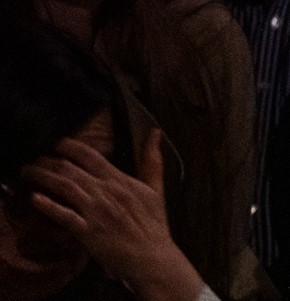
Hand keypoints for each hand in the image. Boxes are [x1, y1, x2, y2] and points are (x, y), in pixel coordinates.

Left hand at [22, 131, 205, 300]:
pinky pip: (65, 216)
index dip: (72, 147)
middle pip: (73, 170)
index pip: (93, 157)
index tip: (59, 143)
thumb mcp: (156, 189)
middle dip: (51, 161)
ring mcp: (96, 212)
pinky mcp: (88, 232)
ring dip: (45, 178)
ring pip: (66, 187)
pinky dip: (49, 206)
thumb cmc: (153, 227)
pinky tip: (37, 199)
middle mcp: (107, 193)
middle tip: (36, 159)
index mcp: (122, 182)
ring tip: (30, 173)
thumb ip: (152, 160)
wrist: (151, 257)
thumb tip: (154, 134)